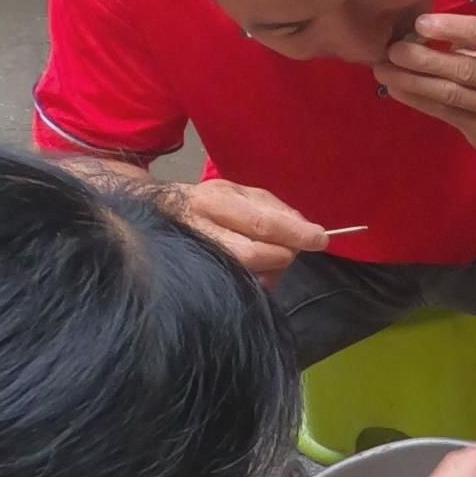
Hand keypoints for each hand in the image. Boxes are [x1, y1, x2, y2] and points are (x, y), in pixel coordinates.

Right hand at [164, 178, 331, 284]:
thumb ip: (273, 208)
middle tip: (293, 250)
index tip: (320, 239)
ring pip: (244, 273)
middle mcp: (202, 230)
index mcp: (214, 203)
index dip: (294, 234)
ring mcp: (197, 257)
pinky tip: (259, 272)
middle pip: (253, 254)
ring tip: (274, 259)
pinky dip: (257, 281)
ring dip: (271, 271)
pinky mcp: (197, 277)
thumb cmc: (206, 203)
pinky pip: (235, 284)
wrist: (155, 214)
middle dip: (282, 255)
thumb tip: (306, 228)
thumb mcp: (239, 192)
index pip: (261, 223)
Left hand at [372, 15, 475, 157]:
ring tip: (384, 71)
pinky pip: (445, 112)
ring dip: (412, 81)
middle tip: (392, 50)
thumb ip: (471, 39)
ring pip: (450, 92)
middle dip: (422, 58)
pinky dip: (417, 99)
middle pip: (463, 67)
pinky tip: (397, 90)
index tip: (419, 23)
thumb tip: (418, 33)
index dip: (451, 27)